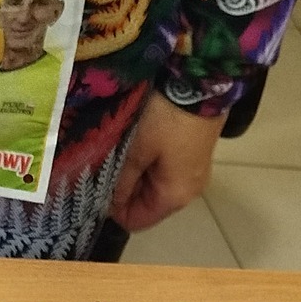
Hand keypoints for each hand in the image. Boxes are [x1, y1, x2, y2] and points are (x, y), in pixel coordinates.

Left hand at [110, 93, 224, 232]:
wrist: (203, 80)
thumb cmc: (167, 118)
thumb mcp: (137, 150)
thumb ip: (122, 181)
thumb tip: (110, 202)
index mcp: (174, 197)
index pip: (137, 221)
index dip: (114, 210)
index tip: (97, 187)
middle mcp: (188, 192)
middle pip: (147, 205)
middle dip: (125, 190)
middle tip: (106, 165)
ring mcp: (194, 174)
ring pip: (156, 187)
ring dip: (137, 175)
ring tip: (122, 152)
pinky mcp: (195, 156)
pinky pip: (167, 171)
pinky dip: (151, 164)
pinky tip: (140, 145)